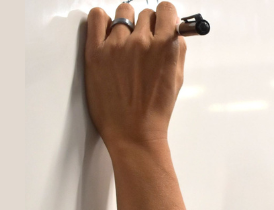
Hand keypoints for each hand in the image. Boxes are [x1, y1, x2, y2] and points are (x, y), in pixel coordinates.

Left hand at [84, 2, 186, 151]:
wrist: (133, 132)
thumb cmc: (155, 110)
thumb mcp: (177, 79)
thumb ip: (177, 50)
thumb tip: (174, 31)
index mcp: (165, 47)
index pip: (166, 9)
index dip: (165, 17)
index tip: (161, 25)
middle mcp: (142, 42)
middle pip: (146, 12)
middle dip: (147, 24)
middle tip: (143, 41)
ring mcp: (117, 45)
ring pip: (123, 11)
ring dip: (127, 22)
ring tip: (125, 39)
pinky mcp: (96, 52)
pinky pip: (96, 17)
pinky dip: (102, 19)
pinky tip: (107, 32)